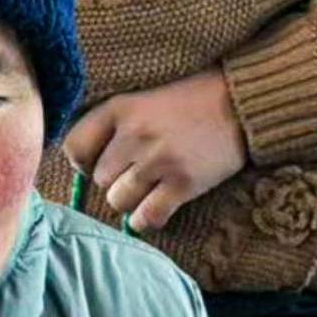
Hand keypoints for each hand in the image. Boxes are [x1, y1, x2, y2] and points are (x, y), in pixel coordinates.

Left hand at [64, 70, 247, 232]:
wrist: (242, 103)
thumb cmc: (193, 100)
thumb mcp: (146, 97)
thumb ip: (116, 123)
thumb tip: (87, 164)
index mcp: (121, 108)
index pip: (75, 147)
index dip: (83, 161)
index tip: (98, 163)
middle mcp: (135, 135)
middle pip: (100, 179)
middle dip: (115, 180)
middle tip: (136, 173)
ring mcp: (159, 161)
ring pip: (119, 201)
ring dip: (130, 200)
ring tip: (149, 190)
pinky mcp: (183, 184)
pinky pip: (147, 217)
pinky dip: (146, 219)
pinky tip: (156, 209)